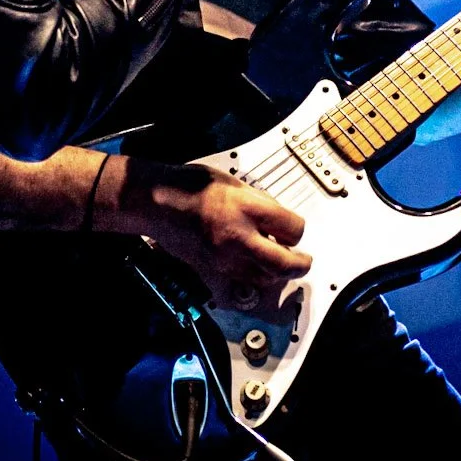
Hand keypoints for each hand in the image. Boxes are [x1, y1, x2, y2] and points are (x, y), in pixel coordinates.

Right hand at [118, 162, 310, 292]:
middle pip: (284, 264)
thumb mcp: (233, 181)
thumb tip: (277, 218)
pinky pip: (242, 279)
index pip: (292, 228)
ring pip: (265, 277)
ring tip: (277, 259)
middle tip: (304, 260)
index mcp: (245, 208)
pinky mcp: (212, 270)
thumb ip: (258, 201)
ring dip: (276, 271)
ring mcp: (224, 258)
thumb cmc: (188, 185)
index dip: (297, 228)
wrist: (156, 203)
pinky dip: (254, 274)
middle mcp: (238, 237)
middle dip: (301, 264)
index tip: (293, 227)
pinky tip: (252, 262)